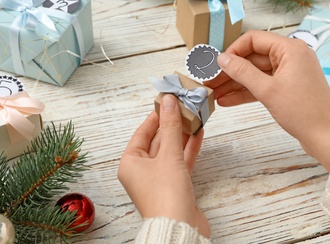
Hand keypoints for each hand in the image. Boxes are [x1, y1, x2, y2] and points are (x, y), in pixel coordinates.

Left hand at [117, 94, 209, 237]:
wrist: (180, 227)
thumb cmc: (166, 195)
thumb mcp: (168, 155)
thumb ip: (170, 127)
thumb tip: (168, 101)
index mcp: (131, 163)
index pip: (142, 133)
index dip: (155, 116)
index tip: (166, 102)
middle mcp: (142, 171)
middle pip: (158, 140)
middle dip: (172, 124)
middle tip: (184, 106)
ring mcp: (159, 178)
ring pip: (171, 150)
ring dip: (183, 134)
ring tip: (194, 116)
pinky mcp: (175, 185)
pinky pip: (181, 161)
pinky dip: (189, 148)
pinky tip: (198, 133)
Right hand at [205, 30, 329, 171]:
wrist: (325, 137)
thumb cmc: (303, 112)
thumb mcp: (267, 90)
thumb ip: (242, 72)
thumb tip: (222, 59)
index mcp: (290, 49)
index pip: (254, 40)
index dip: (233, 51)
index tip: (217, 64)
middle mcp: (290, 57)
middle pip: (252, 58)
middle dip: (230, 71)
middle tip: (210, 81)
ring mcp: (288, 73)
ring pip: (255, 74)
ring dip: (235, 84)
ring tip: (214, 94)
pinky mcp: (286, 88)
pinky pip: (262, 86)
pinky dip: (246, 92)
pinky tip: (227, 101)